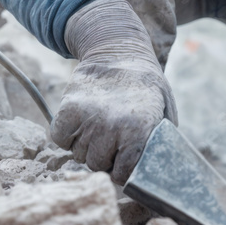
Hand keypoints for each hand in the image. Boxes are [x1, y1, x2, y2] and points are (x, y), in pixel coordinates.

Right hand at [50, 0, 176, 184]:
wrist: (119, 51)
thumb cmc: (144, 84)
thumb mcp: (165, 109)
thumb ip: (161, 141)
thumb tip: (156, 167)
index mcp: (139, 129)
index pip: (124, 173)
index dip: (124, 171)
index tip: (124, 162)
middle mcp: (111, 127)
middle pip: (98, 165)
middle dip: (105, 157)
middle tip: (112, 140)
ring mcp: (87, 118)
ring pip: (78, 154)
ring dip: (86, 146)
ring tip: (99, 126)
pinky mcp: (67, 110)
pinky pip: (60, 139)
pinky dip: (67, 135)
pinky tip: (81, 123)